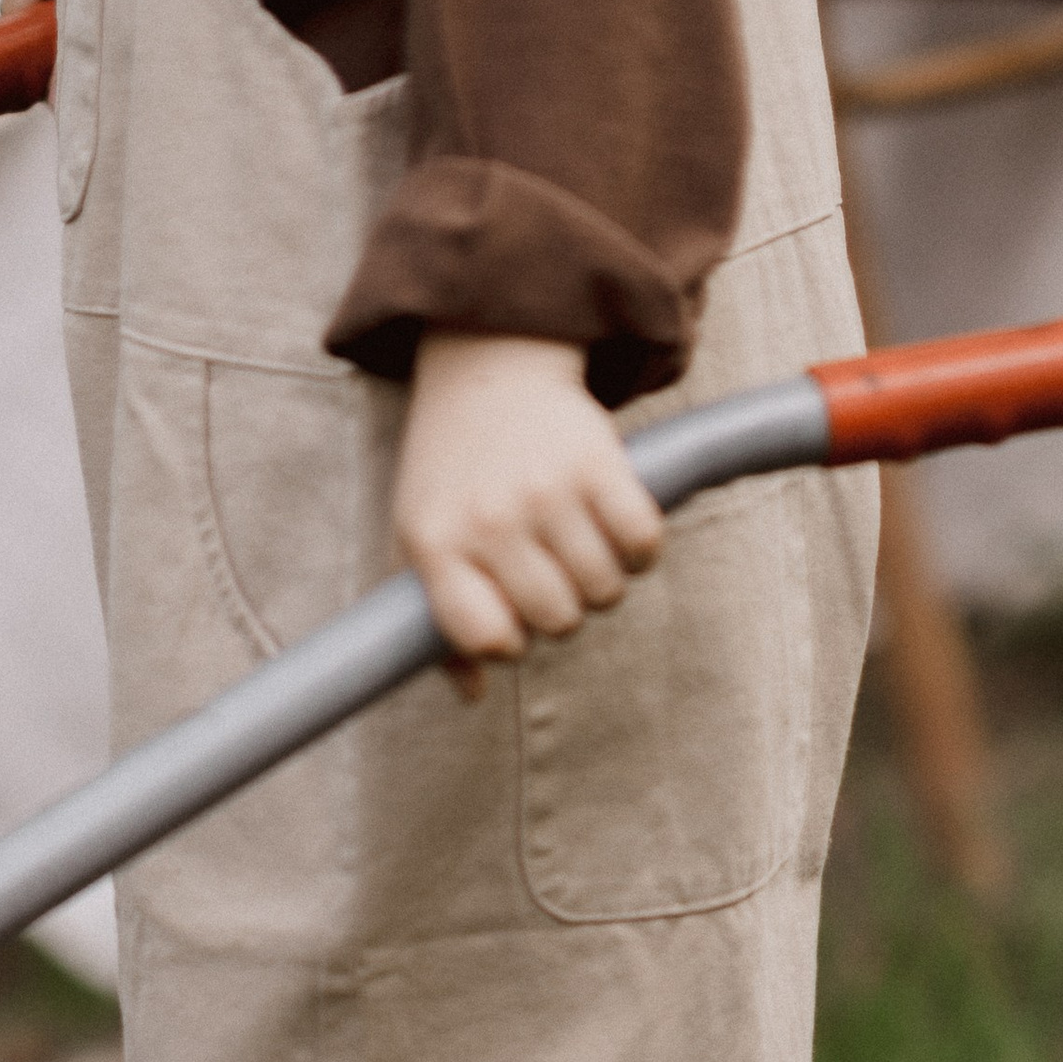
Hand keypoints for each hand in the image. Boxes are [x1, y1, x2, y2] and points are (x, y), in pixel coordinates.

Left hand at [395, 333, 665, 694]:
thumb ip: (441, 619)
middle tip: (550, 569)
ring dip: (602, 580)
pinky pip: (642, 545)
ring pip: (604, 591)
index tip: (509, 616)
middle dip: (562, 608)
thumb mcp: (420, 538)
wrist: (489, 367)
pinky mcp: (599, 462)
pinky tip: (614, 528)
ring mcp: (545, 490)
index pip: (489, 639)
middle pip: (558, 622)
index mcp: (437, 544)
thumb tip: (474, 694)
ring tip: (578, 544)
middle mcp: (490, 519)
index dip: (508, 641)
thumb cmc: (454, 472)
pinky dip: (639, 549)